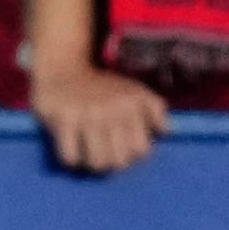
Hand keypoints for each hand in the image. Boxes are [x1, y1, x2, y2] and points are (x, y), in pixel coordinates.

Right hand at [30, 53, 168, 175]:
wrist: (63, 67)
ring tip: (89, 152)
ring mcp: (87, 114)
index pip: (141, 150)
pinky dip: (72, 158)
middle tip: (103, 151)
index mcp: (132, 104)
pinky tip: (72, 147)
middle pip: (119, 161)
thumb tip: (165, 131)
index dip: (131, 153)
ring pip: (97, 163)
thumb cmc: (102, 86)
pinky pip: (71, 157)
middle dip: (112, 161)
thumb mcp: (134, 90)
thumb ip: (154, 109)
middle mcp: (112, 109)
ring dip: (92, 162)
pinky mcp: (63, 119)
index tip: (122, 145)